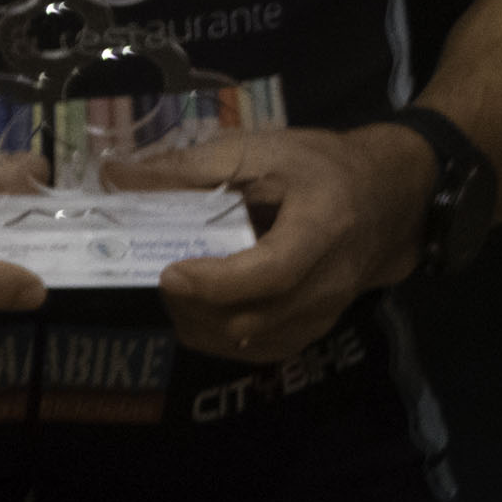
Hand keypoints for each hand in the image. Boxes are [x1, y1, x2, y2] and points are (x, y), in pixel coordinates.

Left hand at [129, 122, 431, 365]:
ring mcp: (322, 315)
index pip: (272, 272)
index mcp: (324, 226)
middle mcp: (329, 282)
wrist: (387, 199)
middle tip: (162, 271)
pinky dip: (216, 333)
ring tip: (178, 286)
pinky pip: (252, 351)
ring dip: (197, 322)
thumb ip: (190, 168)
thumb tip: (115, 177)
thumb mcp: (264, 149)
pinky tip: (201, 305)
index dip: (217, 281)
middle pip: (249, 318)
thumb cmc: (322, 166)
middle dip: (191, 304)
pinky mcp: (311, 332)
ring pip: (244, 342)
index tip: (172, 270)